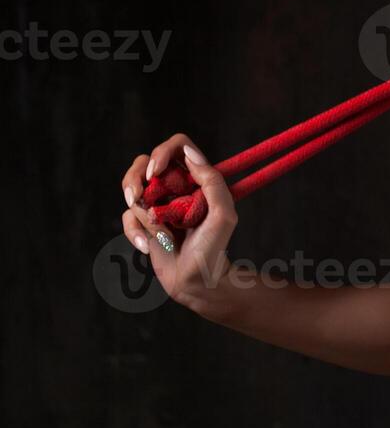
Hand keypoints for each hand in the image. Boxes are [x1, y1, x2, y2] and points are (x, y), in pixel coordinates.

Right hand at [119, 133, 238, 311]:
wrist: (198, 280)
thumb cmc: (214, 247)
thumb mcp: (223, 214)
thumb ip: (212, 181)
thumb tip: (189, 154)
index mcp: (196, 178)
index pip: (177, 147)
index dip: (162, 152)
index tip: (156, 172)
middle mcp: (175, 186)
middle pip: (144, 163)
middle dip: (135, 179)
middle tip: (138, 197)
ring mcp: (157, 204)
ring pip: (132, 190)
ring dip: (143, 215)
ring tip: (160, 234)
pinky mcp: (143, 222)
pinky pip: (127, 217)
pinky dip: (136, 233)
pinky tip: (149, 247)